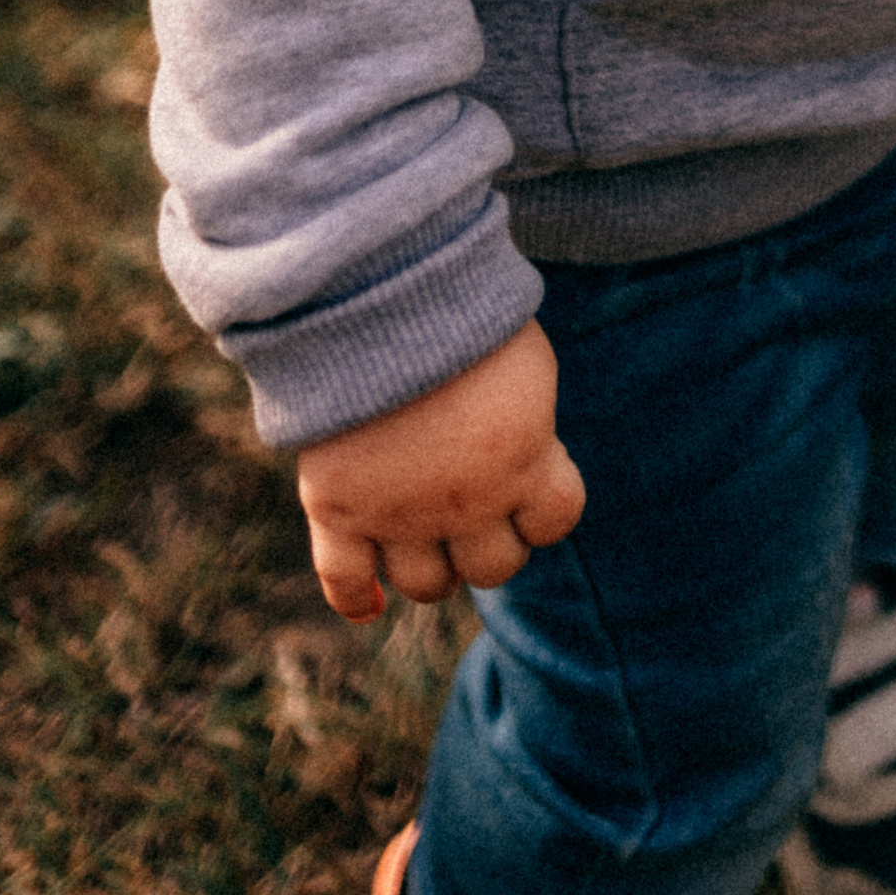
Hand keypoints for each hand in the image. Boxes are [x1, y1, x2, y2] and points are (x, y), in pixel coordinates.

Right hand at [297, 319, 585, 624]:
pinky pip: (344, 581)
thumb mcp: (522, 362)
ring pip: (427, 584)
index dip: (545, 499)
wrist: (380, 292)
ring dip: (435, 569)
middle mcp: (467, 502)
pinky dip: (355, 599)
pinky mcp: (339, 508)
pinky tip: (369, 602)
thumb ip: (525, 420)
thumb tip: (526, 451)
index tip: (530, 470)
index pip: (556, 519)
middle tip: (476, 506)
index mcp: (523, 460)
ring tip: (429, 536)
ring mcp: (399, 513)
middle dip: (491, 541)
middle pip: (492, 566)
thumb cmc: (461, 310)